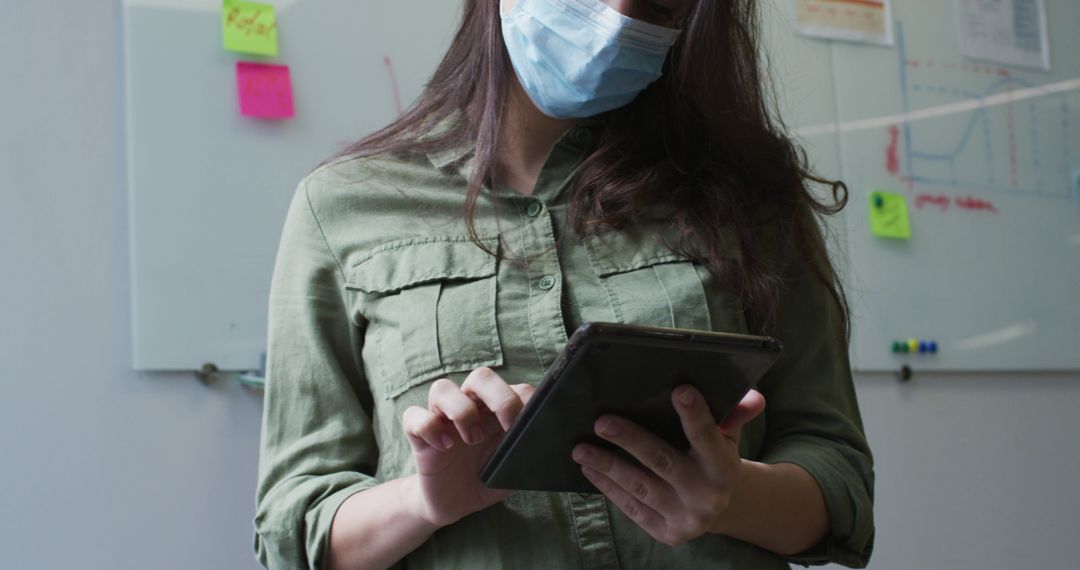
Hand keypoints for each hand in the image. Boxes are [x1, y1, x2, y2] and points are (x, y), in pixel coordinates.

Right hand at [401, 367, 534, 527]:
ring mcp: (442, 418)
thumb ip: (524, 450)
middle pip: (480, 377)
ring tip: (473, 440)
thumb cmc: (486, 479)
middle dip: (499, 396)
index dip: (524, 401)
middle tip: (507, 426)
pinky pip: (413, 416)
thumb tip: (542, 439)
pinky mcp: (419, 435)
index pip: (514, 387)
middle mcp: (470, 406)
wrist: (454, 504)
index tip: (528, 427)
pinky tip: (444, 447)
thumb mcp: (511, 467)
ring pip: (442, 388)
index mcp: (497, 411)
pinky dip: (428, 427)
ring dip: (462, 411)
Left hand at [570, 385, 765, 546]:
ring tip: (581, 448)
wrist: (717, 508)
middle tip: (602, 421)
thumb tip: (754, 396)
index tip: (678, 390)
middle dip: (631, 440)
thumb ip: (735, 414)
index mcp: (725, 467)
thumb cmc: (713, 459)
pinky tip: (589, 469)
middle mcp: (708, 496)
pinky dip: (608, 487)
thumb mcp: (728, 438)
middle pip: (664, 462)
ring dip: (608, 466)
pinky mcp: (666, 533)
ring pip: (641, 487)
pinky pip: (632, 507)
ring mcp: (686, 518)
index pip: (709, 436)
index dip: (694, 414)